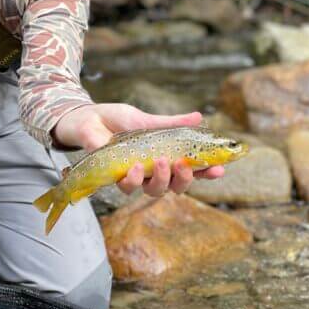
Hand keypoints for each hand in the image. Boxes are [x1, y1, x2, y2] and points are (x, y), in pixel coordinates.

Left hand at [52, 103, 224, 198]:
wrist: (87, 119)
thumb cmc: (118, 120)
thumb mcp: (147, 119)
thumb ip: (171, 123)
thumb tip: (199, 117)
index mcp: (164, 158)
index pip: (190, 170)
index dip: (206, 173)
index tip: (220, 169)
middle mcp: (151, 173)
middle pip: (175, 187)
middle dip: (184, 180)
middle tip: (184, 166)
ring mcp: (134, 178)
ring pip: (154, 191)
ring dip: (161, 180)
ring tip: (162, 162)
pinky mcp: (115, 178)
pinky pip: (128, 187)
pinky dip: (133, 179)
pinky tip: (135, 167)